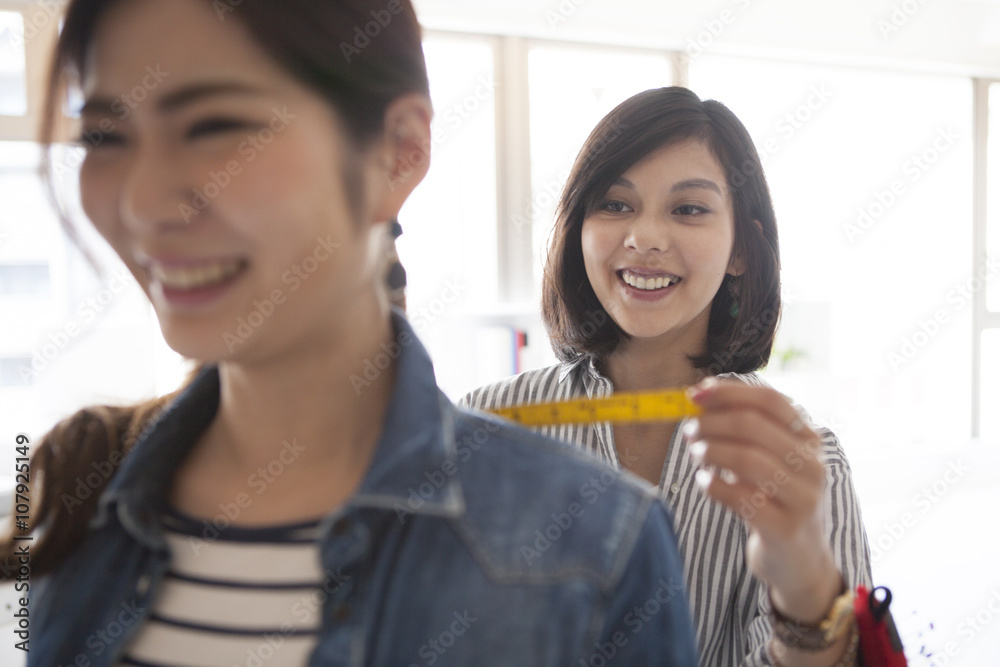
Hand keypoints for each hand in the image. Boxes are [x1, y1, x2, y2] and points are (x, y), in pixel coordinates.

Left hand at [686, 378, 842, 622]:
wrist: (800, 560)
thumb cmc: (774, 499)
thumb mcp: (768, 459)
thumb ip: (743, 430)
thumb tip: (700, 398)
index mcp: (809, 440)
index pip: (770, 401)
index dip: (729, 393)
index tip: (696, 394)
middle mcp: (812, 466)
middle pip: (755, 426)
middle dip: (713, 422)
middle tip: (689, 429)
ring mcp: (803, 498)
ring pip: (749, 459)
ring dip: (712, 450)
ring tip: (695, 453)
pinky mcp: (785, 529)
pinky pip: (742, 499)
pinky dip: (715, 485)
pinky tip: (703, 481)